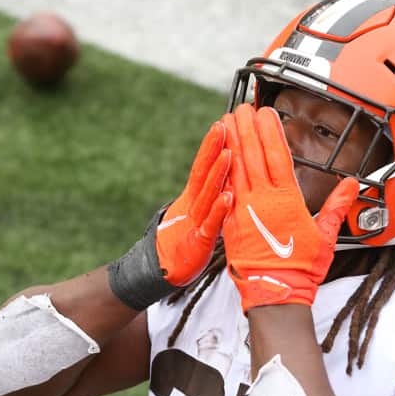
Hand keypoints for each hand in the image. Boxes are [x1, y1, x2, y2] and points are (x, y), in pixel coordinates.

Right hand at [155, 122, 232, 285]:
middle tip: (224, 125)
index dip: (211, 146)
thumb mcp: (198, 216)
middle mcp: (192, 206)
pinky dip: (219, 211)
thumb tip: (224, 180)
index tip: (222, 123)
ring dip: (218, 173)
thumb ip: (208, 197)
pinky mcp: (198, 243)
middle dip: (213, 148)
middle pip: (203, 173)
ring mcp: (194, 223)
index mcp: (193, 198)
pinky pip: (211, 224)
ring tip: (229, 153)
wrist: (165, 272)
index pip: (202, 167)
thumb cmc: (186, 243)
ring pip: (207, 194)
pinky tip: (228, 197)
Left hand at [220, 104, 358, 310]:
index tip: (265, 112)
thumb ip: (336, 206)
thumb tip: (352, 184)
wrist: (274, 293)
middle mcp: (263, 201)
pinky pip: (225, 188)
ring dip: (231, 142)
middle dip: (247, 128)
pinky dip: (222, 168)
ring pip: (236, 168)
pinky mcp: (231, 222)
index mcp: (288, 201)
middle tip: (241, 107)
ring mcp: (244, 210)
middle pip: (253, 155)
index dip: (270, 131)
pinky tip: (219, 155)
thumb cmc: (301, 268)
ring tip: (227, 121)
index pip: (277, 156)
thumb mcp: (326, 236)